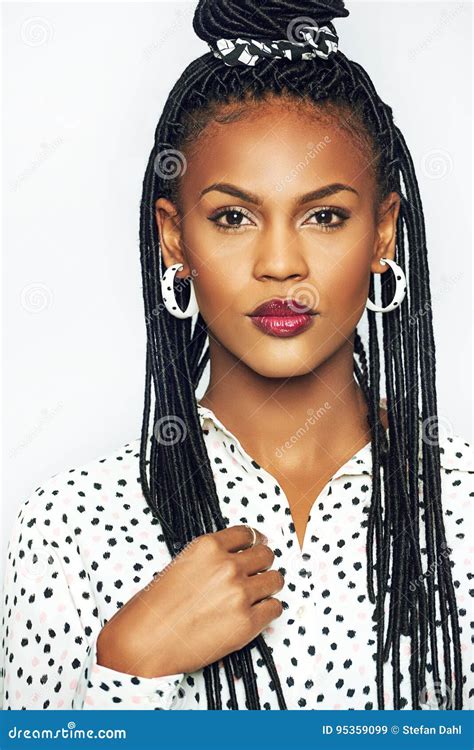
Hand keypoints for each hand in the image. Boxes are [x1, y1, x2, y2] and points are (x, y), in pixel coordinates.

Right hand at [96, 524, 283, 677]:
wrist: (144, 643)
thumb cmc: (155, 608)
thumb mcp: (181, 565)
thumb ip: (210, 559)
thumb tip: (236, 558)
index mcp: (208, 546)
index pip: (247, 534)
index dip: (254, 542)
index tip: (257, 547)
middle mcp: (227, 566)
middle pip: (266, 555)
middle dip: (263, 564)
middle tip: (257, 574)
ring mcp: (239, 593)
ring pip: (275, 580)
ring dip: (268, 587)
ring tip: (257, 596)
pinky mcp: (247, 623)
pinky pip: (275, 608)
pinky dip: (268, 610)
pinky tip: (255, 614)